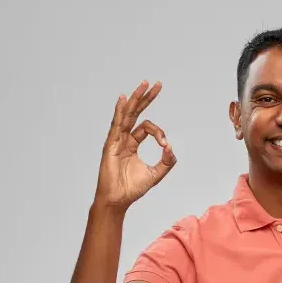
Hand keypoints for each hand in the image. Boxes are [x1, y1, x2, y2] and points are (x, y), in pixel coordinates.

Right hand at [95, 80, 176, 210]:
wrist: (119, 199)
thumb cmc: (133, 188)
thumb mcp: (156, 174)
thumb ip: (166, 162)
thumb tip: (170, 147)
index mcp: (133, 144)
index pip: (147, 128)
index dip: (159, 133)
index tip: (165, 144)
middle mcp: (124, 138)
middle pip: (136, 113)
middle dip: (146, 98)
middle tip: (156, 84)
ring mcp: (116, 140)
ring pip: (127, 114)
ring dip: (136, 99)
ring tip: (144, 84)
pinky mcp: (111, 145)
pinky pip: (116, 124)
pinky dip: (120, 111)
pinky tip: (124, 99)